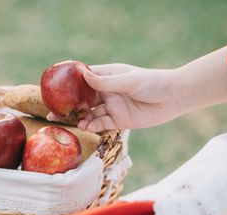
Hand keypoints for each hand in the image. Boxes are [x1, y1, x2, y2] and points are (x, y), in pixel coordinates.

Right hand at [46, 45, 226, 132]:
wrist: (174, 98)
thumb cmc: (153, 82)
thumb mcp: (129, 81)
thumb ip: (106, 82)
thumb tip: (84, 75)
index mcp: (108, 76)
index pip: (83, 79)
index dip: (68, 84)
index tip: (53, 89)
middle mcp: (107, 91)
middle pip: (83, 99)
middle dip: (68, 105)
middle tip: (52, 112)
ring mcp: (112, 106)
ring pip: (90, 113)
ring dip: (79, 118)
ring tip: (69, 123)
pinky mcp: (119, 121)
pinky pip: (101, 124)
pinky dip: (92, 126)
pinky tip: (85, 128)